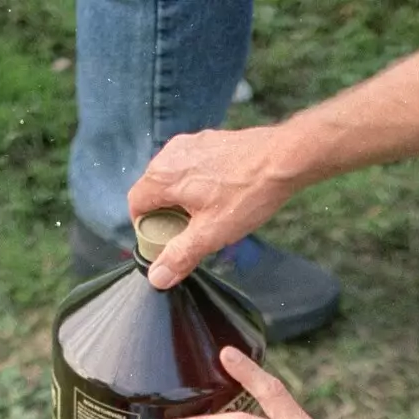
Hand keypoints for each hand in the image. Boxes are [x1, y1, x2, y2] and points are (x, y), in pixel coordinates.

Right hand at [127, 127, 299, 287]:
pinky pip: (189, 167)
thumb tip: (157, 277)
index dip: (145, 228)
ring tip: (204, 218)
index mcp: (163, 177)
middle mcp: (170, 154)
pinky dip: (195, 185)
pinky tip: (217, 198)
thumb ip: (180, 255)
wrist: (283, 159)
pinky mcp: (208, 141)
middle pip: (152, 191)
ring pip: (171, 179)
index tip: (163, 243)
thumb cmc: (247, 195)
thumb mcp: (210, 234)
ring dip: (180, 201)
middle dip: (164, 215)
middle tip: (187, 235)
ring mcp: (189, 144)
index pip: (136, 204)